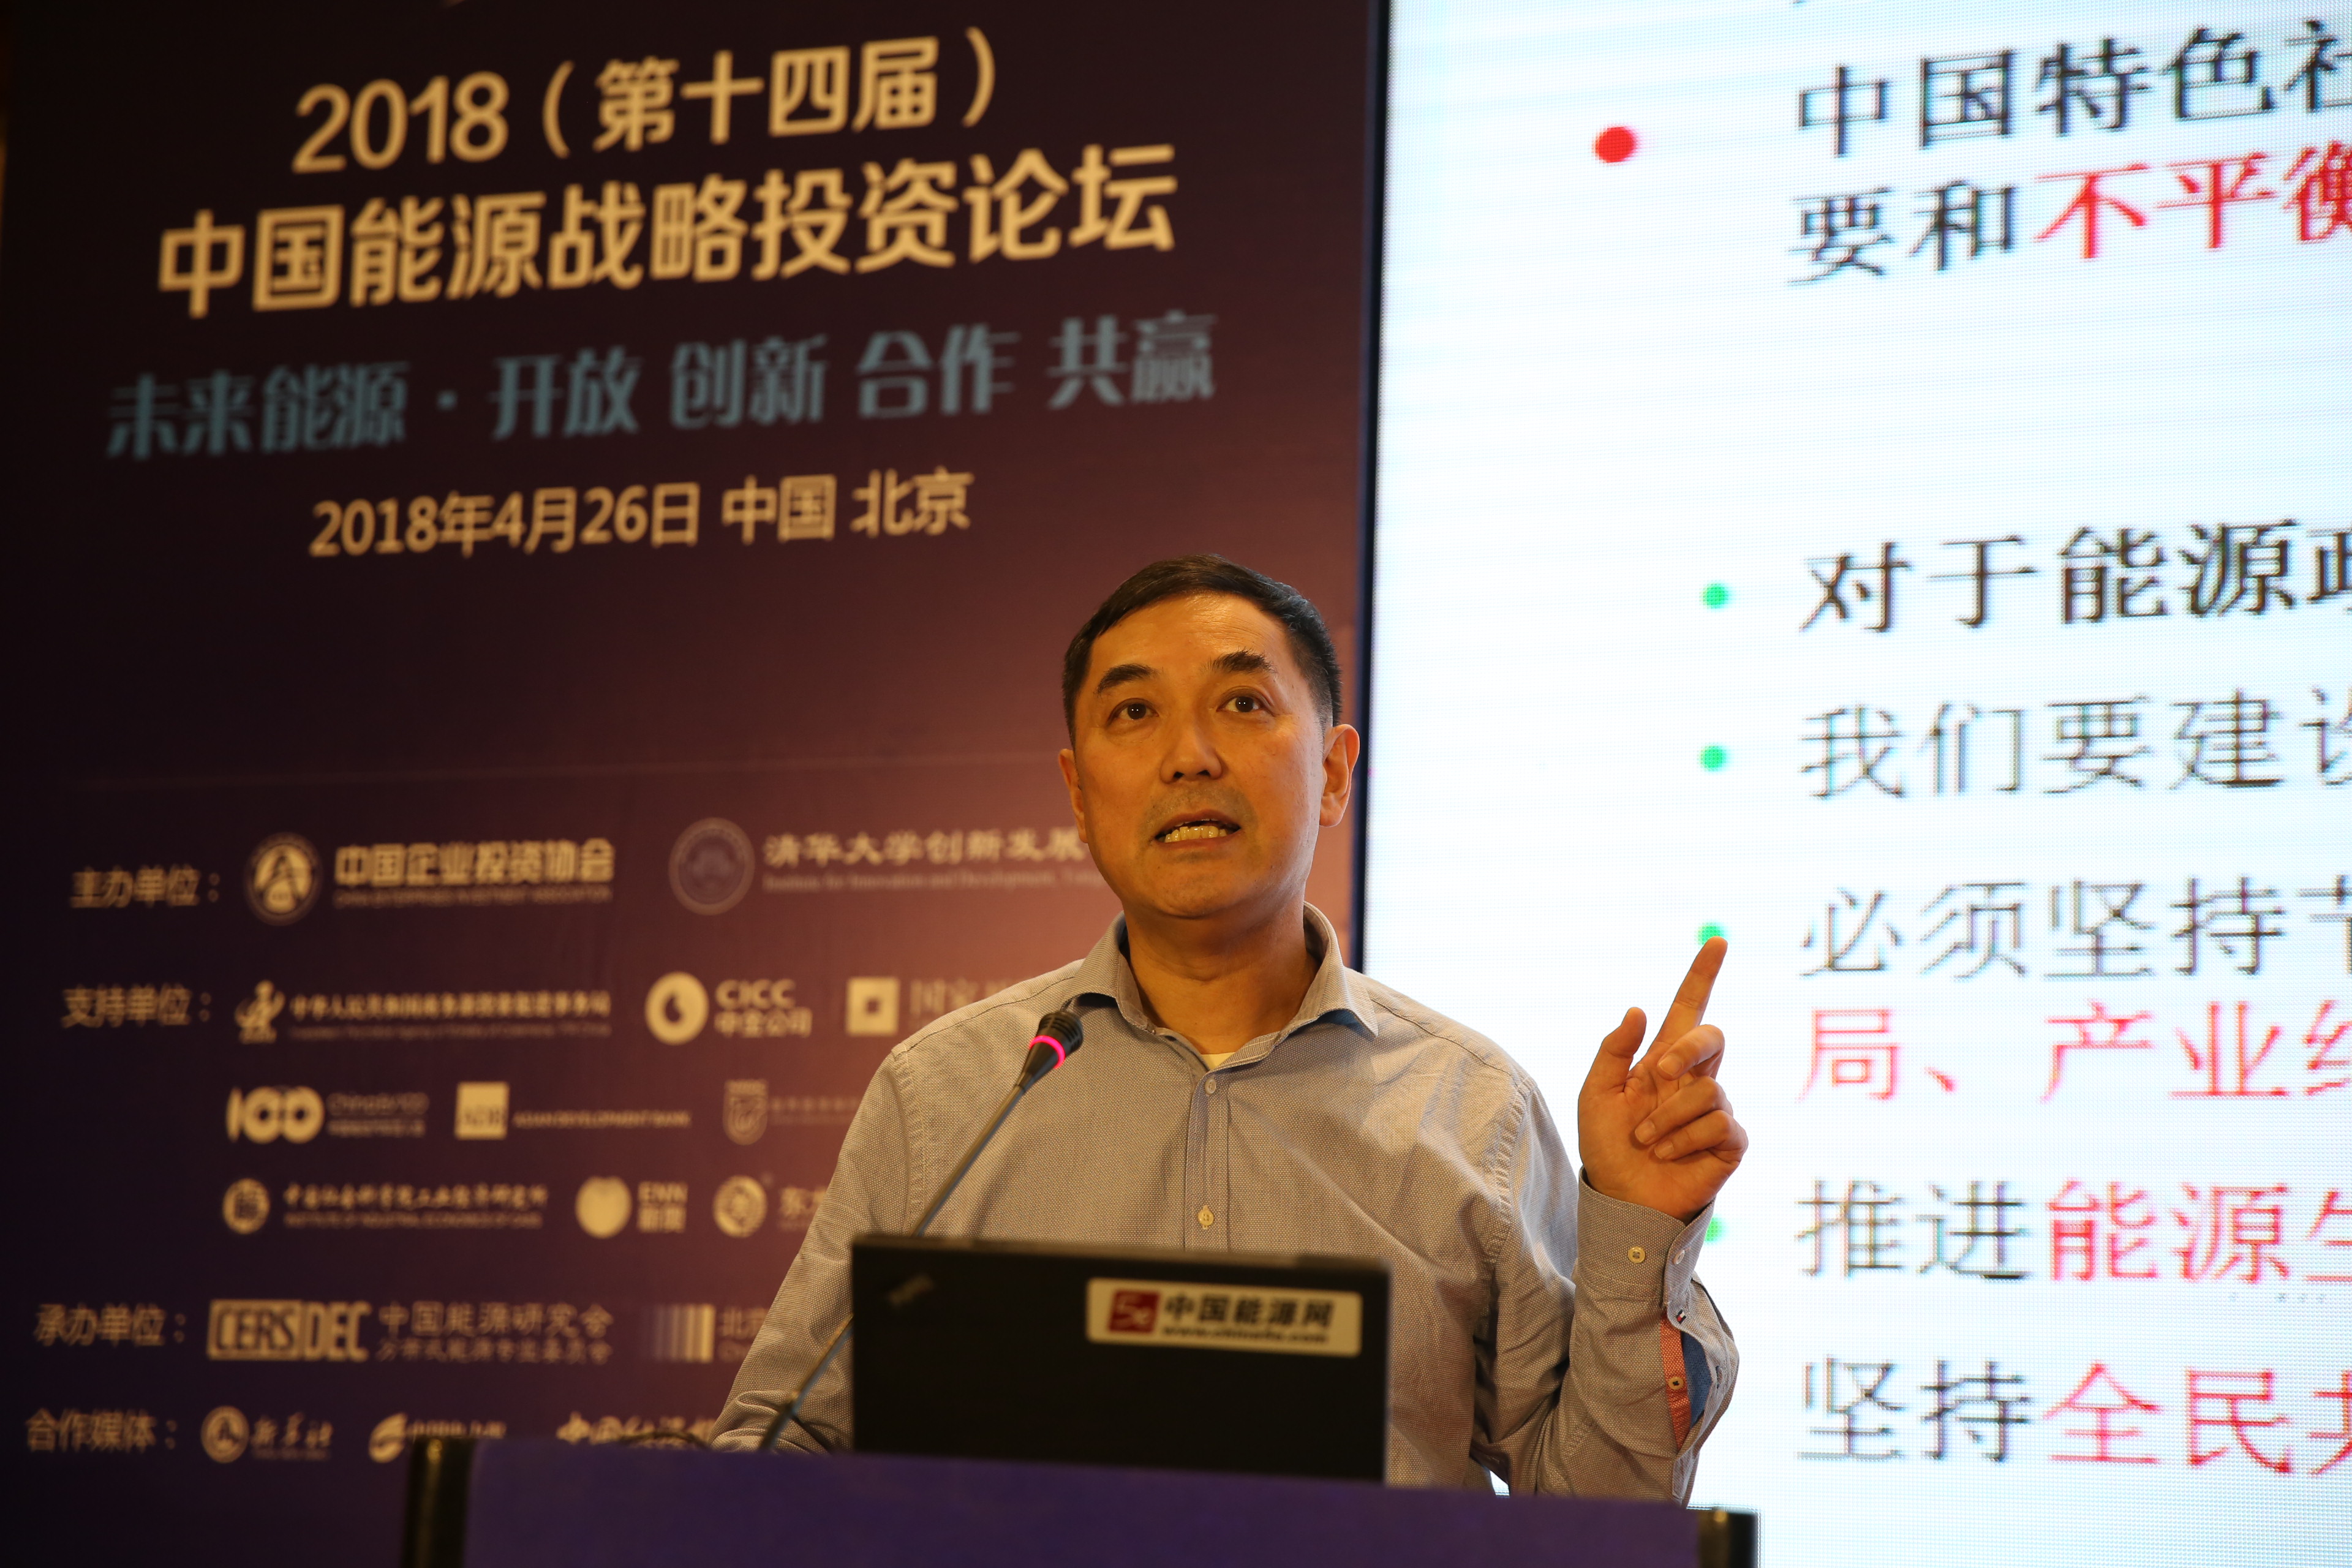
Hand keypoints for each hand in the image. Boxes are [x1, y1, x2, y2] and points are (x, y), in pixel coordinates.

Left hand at [1576, 937, 1747, 1222]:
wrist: (1620, 1198)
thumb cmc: (1607, 1145)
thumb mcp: (1595, 1094)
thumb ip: (1613, 1050)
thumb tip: (1638, 1008)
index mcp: (1661, 1061)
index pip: (1688, 1009)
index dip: (1702, 975)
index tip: (1716, 942)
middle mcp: (1693, 1079)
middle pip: (1712, 1036)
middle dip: (1688, 1049)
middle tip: (1660, 1073)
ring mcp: (1715, 1110)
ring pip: (1708, 1089)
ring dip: (1667, 1117)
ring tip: (1646, 1141)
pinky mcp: (1729, 1142)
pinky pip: (1720, 1124)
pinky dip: (1685, 1139)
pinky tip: (1668, 1154)